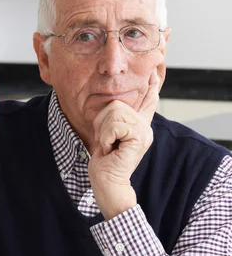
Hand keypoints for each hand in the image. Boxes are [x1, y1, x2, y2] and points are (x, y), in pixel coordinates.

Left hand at [88, 72, 159, 220]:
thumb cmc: (104, 163)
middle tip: (106, 142)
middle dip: (102, 123)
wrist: (107, 183)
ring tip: (109, 146)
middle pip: (117, 105)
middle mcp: (144, 127)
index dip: (151, 86)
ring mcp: (144, 132)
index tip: (154, 72)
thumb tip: (113, 106)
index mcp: (138, 126)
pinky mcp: (139, 138)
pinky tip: (111, 150)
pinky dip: (105, 138)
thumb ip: (114, 121)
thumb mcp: (107, 136)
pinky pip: (114, 126)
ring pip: (115, 113)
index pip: (148, 102)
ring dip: (103, 131)